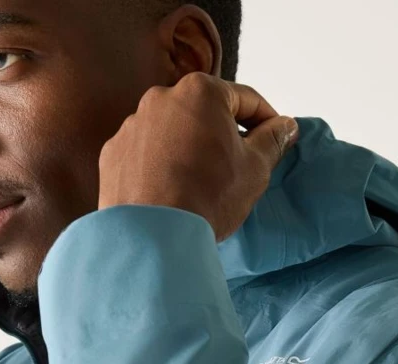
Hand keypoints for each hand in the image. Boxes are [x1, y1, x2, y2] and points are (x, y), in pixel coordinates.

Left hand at [97, 73, 298, 242]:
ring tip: (199, 184)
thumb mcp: (255, 168)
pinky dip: (159, 166)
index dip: (265, 121)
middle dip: (222, 136)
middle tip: (236, 167)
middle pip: (203, 113)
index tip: (274, 139)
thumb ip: (273, 140)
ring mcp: (131, 125)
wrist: (154, 237)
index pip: (245, 99)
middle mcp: (160, 98)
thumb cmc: (209, 197)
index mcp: (200, 92)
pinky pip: (144, 154)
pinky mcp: (112, 153)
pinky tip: (170, 192)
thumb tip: (285, 126)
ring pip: (171, 133)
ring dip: (188, 150)